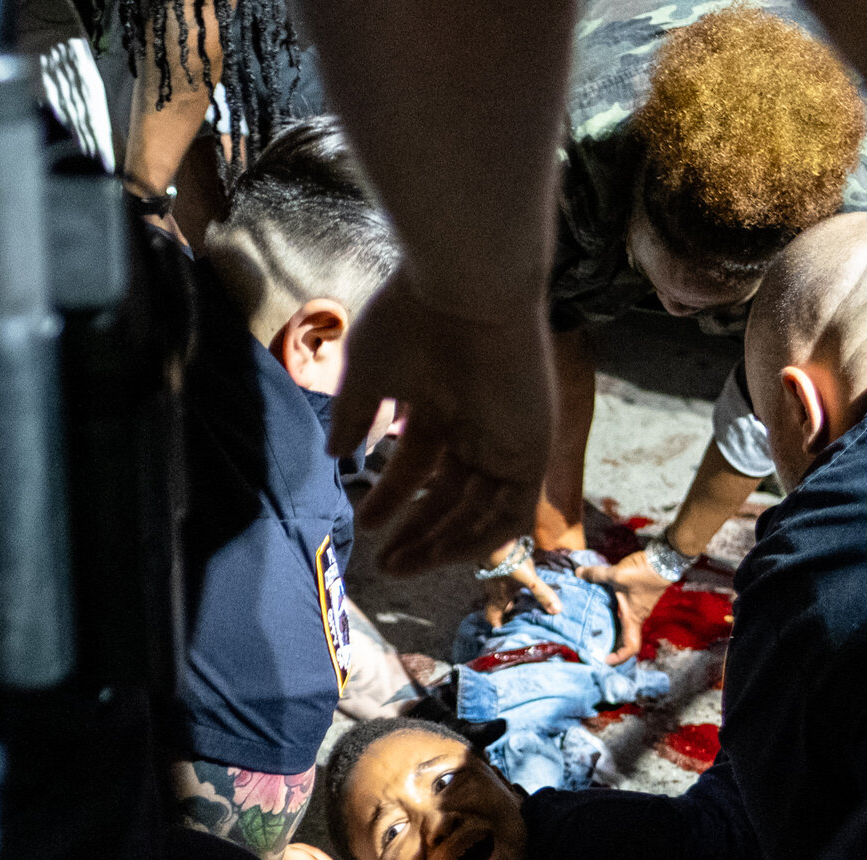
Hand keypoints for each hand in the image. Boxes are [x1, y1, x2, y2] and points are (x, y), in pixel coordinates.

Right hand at [328, 276, 551, 577]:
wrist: (466, 288)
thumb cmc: (413, 318)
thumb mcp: (368, 372)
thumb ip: (355, 415)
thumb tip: (335, 455)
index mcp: (441, 403)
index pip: (418, 465)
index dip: (392, 499)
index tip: (364, 525)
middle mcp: (476, 424)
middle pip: (449, 495)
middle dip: (417, 531)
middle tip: (383, 563)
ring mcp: (506, 438)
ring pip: (479, 510)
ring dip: (442, 543)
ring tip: (401, 565)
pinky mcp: (531, 448)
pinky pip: (511, 510)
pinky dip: (480, 537)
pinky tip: (442, 555)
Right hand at [478, 540, 561, 627]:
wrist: (495, 535)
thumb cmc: (509, 560)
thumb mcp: (529, 578)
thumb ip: (542, 593)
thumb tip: (556, 611)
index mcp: (499, 597)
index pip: (493, 616)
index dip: (497, 625)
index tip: (504, 632)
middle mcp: (493, 588)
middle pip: (496, 604)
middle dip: (506, 612)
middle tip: (518, 617)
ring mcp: (494, 575)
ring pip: (499, 591)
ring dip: (509, 596)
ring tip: (523, 600)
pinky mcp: (497, 563)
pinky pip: (503, 578)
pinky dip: (510, 583)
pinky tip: (521, 580)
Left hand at [575, 547, 673, 664]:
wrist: (665, 559)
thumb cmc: (644, 573)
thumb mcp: (616, 575)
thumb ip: (596, 575)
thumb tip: (578, 573)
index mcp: (633, 618)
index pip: (630, 647)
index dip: (619, 657)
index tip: (605, 660)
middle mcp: (637, 616)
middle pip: (625, 640)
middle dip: (612, 647)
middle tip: (594, 648)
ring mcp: (638, 608)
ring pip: (625, 626)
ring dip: (613, 631)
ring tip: (593, 630)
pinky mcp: (638, 598)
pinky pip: (625, 613)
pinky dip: (614, 616)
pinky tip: (601, 607)